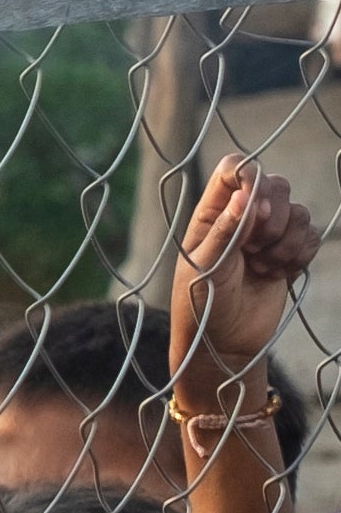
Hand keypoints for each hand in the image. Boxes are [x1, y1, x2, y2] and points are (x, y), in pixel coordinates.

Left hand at [171, 159, 320, 414]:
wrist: (223, 343)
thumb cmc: (201, 306)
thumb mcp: (206, 267)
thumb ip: (226, 230)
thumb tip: (245, 194)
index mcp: (212, 214)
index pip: (234, 169)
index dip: (250, 177)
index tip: (253, 207)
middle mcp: (242, 217)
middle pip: (275, 184)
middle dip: (273, 215)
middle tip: (254, 247)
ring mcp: (268, 235)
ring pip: (298, 212)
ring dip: (284, 242)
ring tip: (261, 268)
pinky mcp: (289, 253)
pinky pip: (311, 237)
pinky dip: (298, 255)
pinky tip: (278, 275)